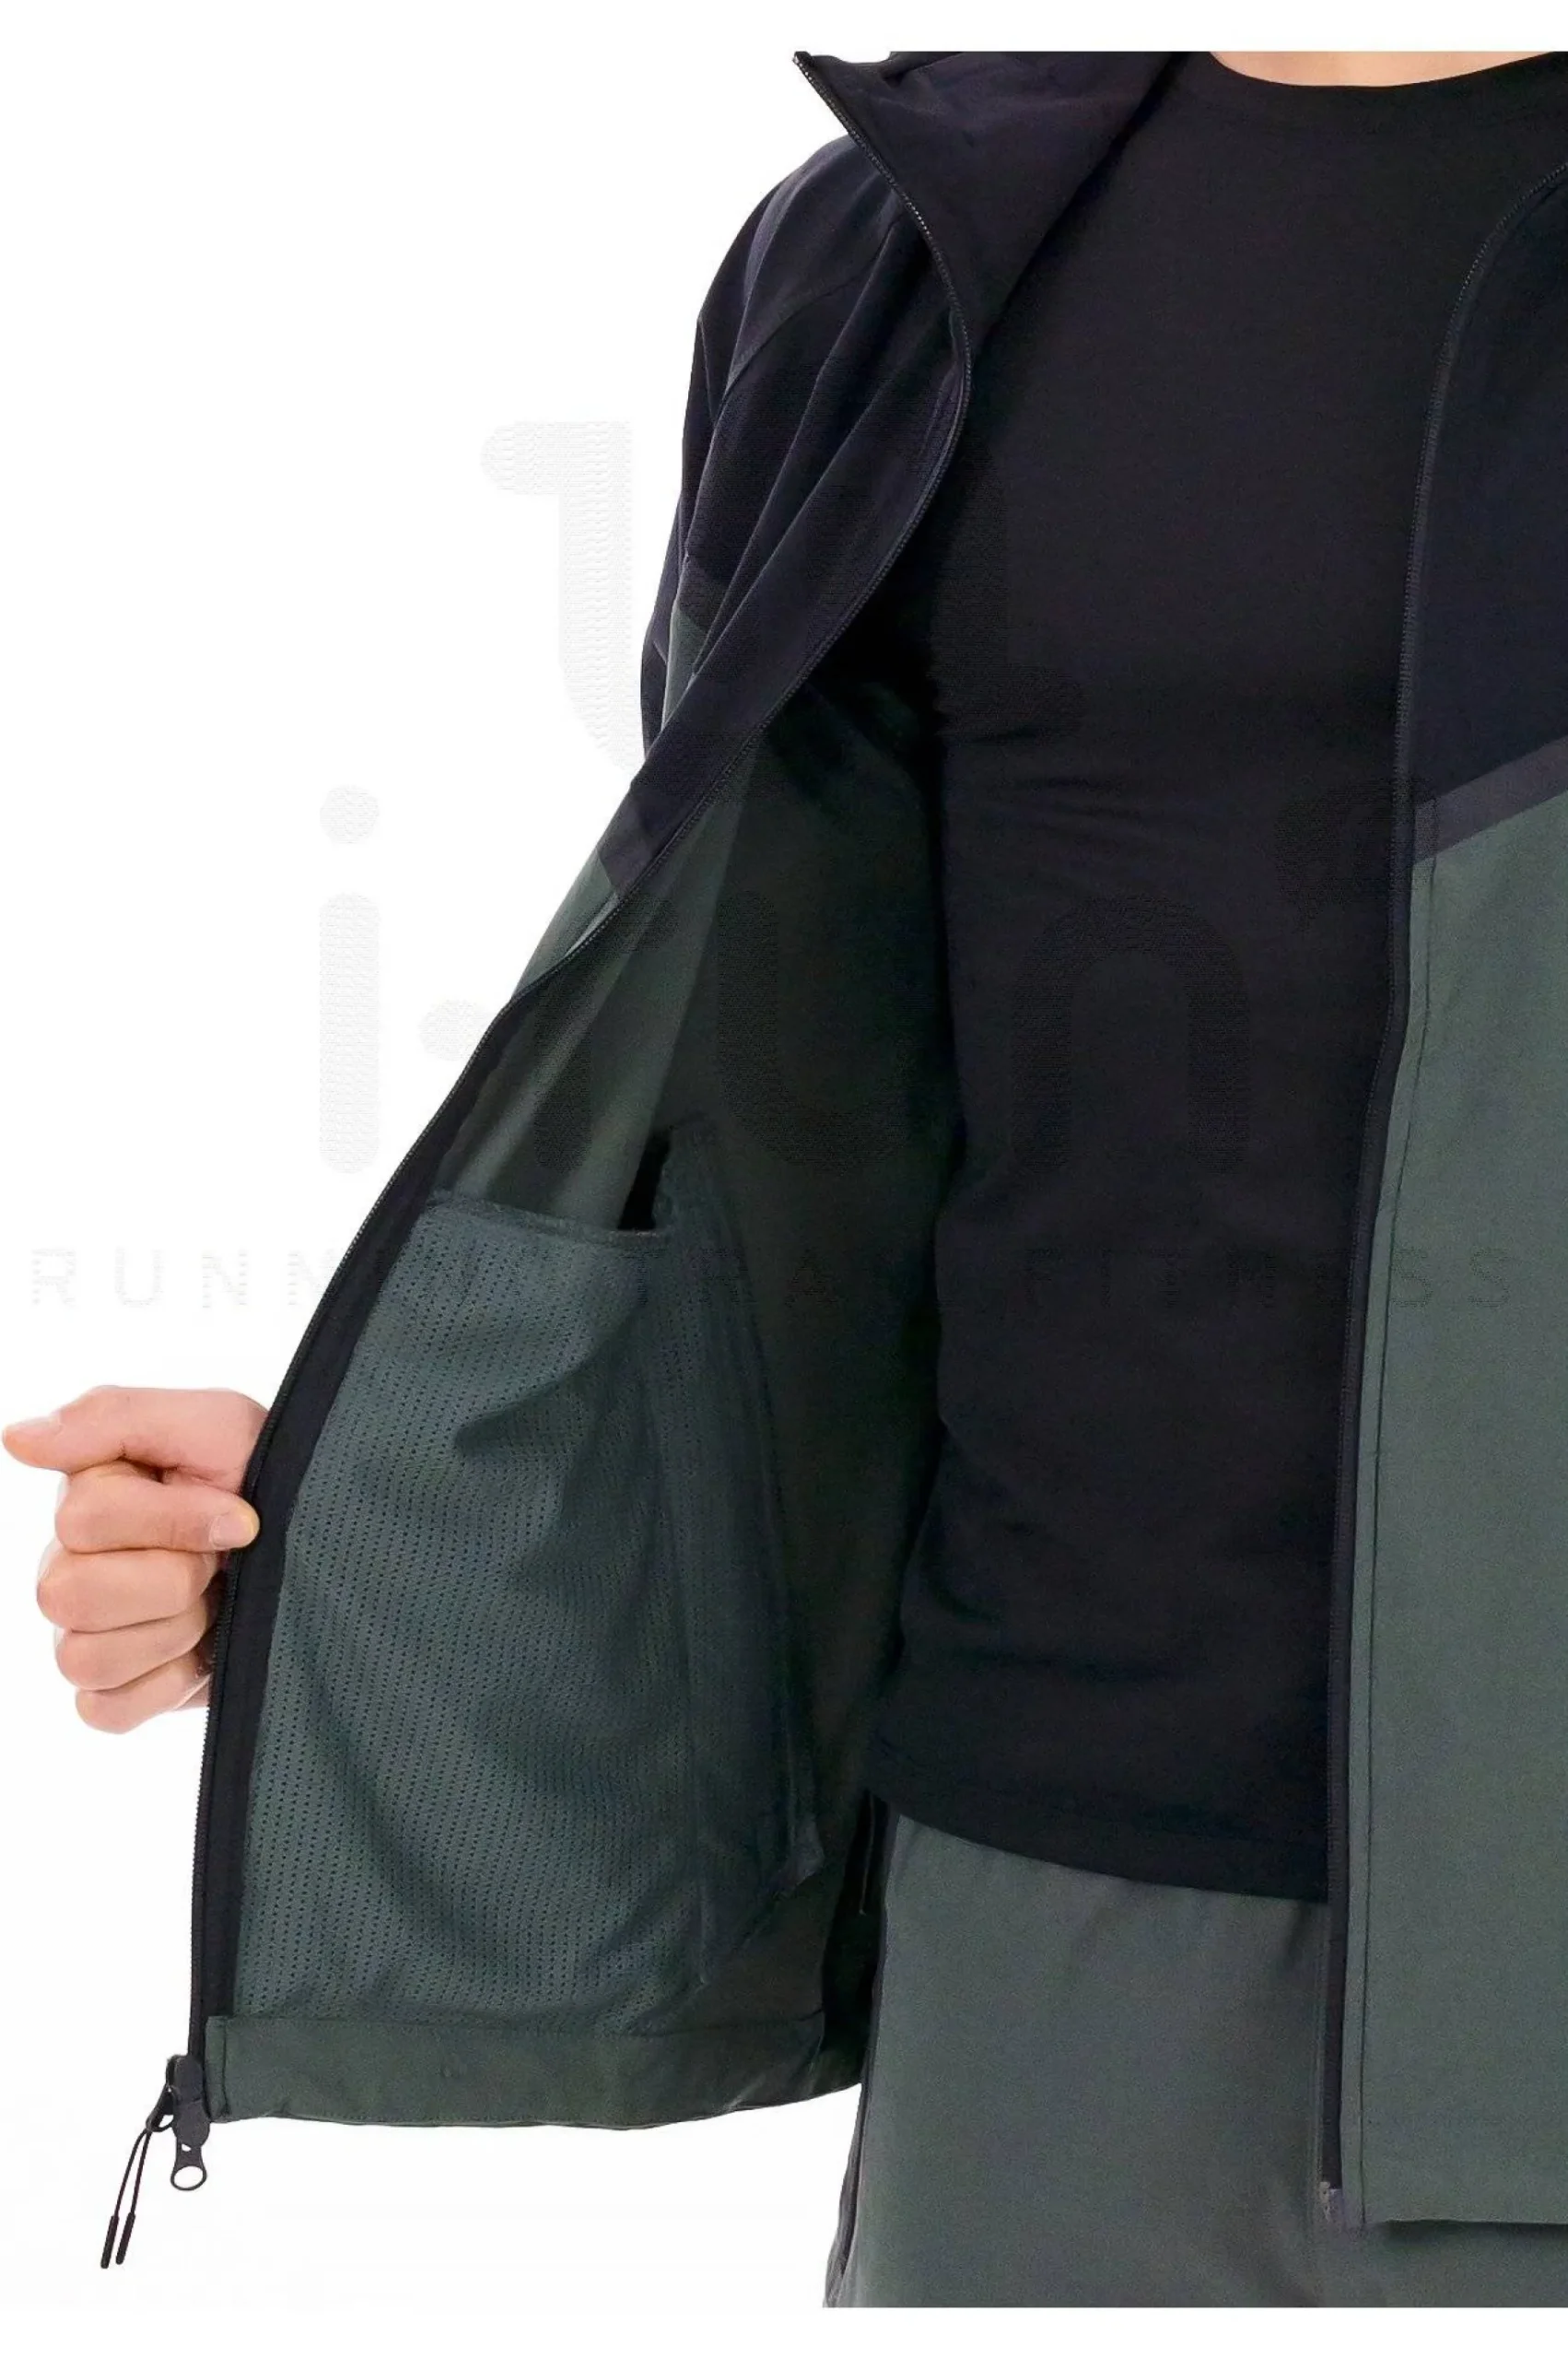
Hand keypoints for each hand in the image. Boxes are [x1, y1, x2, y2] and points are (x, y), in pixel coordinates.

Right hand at [4, 1385, 267, 1730]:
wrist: (320, 1540)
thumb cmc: (259, 1476)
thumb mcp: (211, 1422)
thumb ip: (111, 1418)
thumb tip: (18, 1439)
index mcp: (85, 1499)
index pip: (83, 1521)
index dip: (175, 1522)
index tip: (237, 1515)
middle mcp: (67, 1567)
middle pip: (67, 1596)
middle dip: (171, 1580)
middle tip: (216, 1563)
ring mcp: (85, 1634)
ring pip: (83, 1658)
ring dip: (174, 1631)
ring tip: (212, 1604)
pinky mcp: (113, 1694)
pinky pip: (105, 1710)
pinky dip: (166, 1685)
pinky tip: (201, 1650)